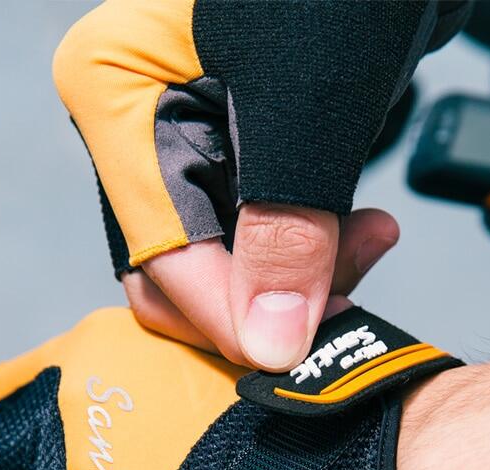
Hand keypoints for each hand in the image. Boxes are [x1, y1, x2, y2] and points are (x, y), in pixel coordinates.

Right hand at [53, 0, 468, 367]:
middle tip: (346, 291)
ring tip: (373, 237)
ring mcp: (188, 143)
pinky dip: (310, 255)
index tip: (304, 351)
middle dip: (266, 302)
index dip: (233, 319)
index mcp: (116, 98)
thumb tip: (269, 347)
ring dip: (300, 280)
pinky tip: (360, 229)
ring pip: (225, 266)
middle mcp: (138, 129)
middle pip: (182, 274)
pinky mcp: (239, 155)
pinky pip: (257, 240)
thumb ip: (288, 227)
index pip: (161, 258)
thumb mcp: (314, 101)